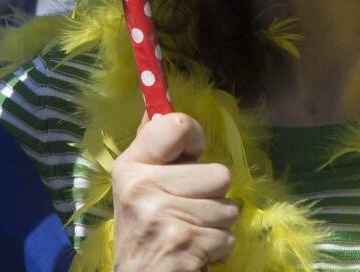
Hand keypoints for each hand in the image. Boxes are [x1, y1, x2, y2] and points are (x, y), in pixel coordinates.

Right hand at [111, 114, 238, 271]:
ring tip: (191, 234)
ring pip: (228, 207)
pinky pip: (228, 237)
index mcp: (131, 165)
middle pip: (219, 173)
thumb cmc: (146, 231)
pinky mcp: (182, 244)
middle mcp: (141, 187)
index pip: (178, 124)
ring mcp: (161, 216)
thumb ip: (155, 149)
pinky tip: (194, 254)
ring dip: (216, 226)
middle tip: (187, 213)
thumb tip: (160, 104)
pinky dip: (218, 249)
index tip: (190, 156)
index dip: (195, 138)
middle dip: (213, 198)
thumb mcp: (141, 187)